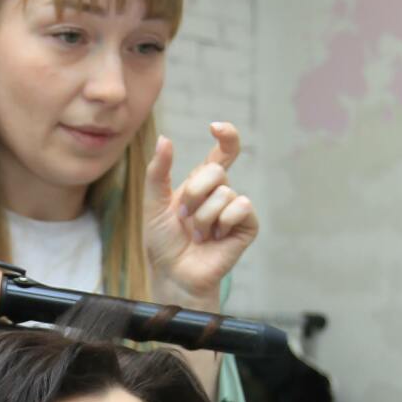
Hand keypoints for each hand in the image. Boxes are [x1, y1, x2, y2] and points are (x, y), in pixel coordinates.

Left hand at [142, 122, 257, 303]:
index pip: (223, 153)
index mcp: (202, 184)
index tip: (215, 127)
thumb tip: (166, 137)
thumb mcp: (154, 203)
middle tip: (183, 217)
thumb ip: (158, 171)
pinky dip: (223, 222)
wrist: (173, 273)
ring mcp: (236, 210)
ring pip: (224, 193)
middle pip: (215, 171)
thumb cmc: (164, 242)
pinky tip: (216, 238)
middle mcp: (222, 193)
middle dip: (193, 194)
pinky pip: (241, 207)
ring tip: (197, 235)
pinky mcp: (247, 226)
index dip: (226, 136)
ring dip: (203, 217)